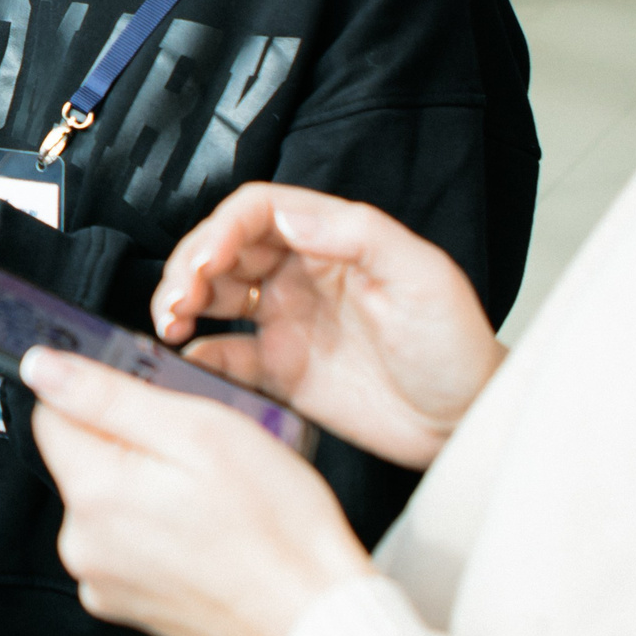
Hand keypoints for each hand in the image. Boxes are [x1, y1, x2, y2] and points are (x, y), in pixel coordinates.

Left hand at [24, 345, 372, 635]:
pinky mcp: (129, 607)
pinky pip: (127, 545)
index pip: (51, 414)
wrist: (317, 624)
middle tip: (197, 457)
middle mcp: (83, 544)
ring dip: (147, 489)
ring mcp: (105, 582)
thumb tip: (41, 367)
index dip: (102, 396)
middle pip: (81, 459)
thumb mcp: (199, 431)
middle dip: (131, 446)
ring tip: (211, 501)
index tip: (152, 406)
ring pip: (107, 502)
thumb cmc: (277, 529)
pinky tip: (207, 536)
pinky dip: (158, 532)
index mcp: (92, 493)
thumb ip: (109, 395)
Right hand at [152, 183, 503, 469]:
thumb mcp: (421, 276)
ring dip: (182, 302)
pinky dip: (199, 354)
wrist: (467, 422)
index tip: (204, 259)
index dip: (220, 228)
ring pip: (214, 297)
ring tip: (168, 323)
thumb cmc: (457, 345)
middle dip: (188, 266)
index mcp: (331, 241)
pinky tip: (190, 359)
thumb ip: (359, 236)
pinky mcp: (282, 371)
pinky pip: (227, 356)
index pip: (257, 213)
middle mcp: (301, 275)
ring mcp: (288, 322)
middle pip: (223, 250)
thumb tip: (290, 220)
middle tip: (175, 299)